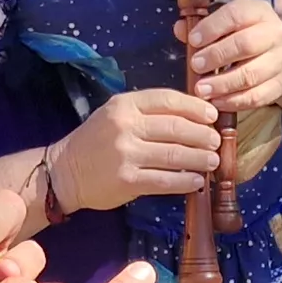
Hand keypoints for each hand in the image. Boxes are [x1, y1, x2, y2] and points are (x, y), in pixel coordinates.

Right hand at [50, 90, 221, 209]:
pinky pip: (165, 180)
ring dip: (200, 159)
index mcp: (126, 105)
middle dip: (203, 135)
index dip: (196, 108)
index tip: (213, 116)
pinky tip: (197, 182)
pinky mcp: (127, 180)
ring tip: (212, 161)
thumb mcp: (117, 114)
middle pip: (177, 128)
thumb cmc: (96, 141)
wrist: (64, 171)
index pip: (169, 100)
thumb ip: (149, 112)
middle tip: (216, 142)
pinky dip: (185, 181)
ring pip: (175, 154)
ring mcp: (126, 154)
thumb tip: (194, 117)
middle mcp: (126, 126)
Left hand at [180, 0, 281, 112]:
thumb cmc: (243, 34)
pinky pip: (258, 96)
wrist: (275, 50)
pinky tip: (217, 101)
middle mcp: (274, 34)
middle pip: (246, 44)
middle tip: (195, 66)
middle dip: (217, 56)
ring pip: (252, 74)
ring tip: (201, 90)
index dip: (212, 28)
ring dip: (223, 84)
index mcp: (259, 12)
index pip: (236, 15)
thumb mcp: (227, 23)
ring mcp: (281, 60)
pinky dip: (234, 101)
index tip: (193, 40)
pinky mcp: (281, 84)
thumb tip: (180, 28)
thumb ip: (204, 26)